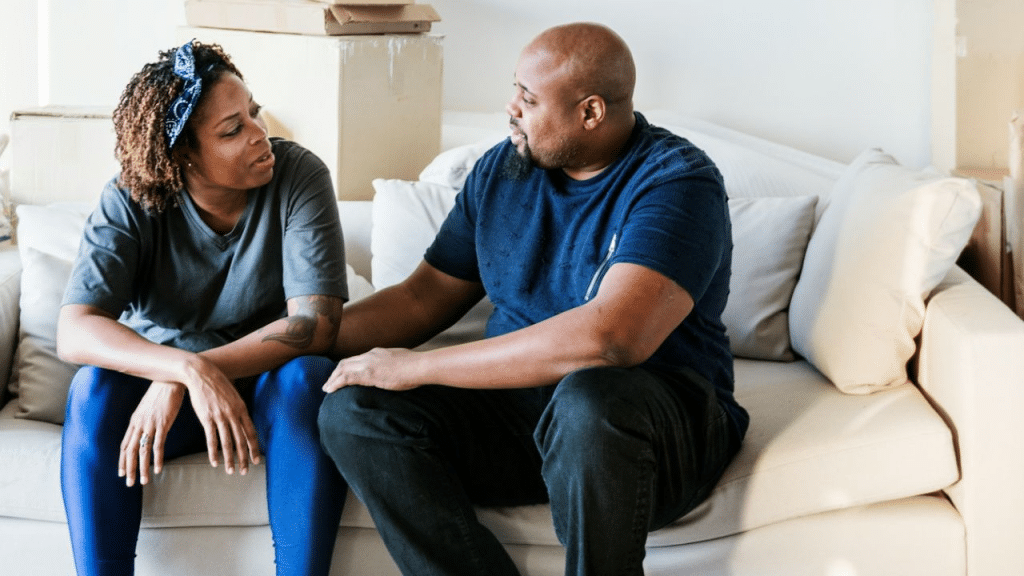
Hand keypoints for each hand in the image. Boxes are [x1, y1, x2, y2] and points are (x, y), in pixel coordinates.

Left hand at [119, 381, 184, 486]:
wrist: (170, 380)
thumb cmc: (162, 392)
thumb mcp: (149, 406)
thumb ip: (146, 418)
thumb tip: (146, 426)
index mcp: (135, 421)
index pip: (124, 445)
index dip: (122, 460)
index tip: (122, 472)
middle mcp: (139, 424)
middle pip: (130, 451)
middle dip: (129, 469)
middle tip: (129, 483)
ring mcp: (150, 424)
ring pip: (142, 451)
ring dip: (142, 468)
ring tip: (144, 481)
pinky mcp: (162, 424)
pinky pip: (158, 445)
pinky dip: (157, 458)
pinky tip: (159, 468)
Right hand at [181, 355, 261, 474]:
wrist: (201, 373)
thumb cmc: (217, 384)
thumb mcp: (233, 395)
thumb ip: (238, 408)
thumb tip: (241, 419)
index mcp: (242, 409)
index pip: (251, 433)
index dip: (254, 448)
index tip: (256, 461)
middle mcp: (233, 414)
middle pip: (241, 441)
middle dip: (244, 458)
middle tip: (245, 471)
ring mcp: (220, 416)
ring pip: (227, 443)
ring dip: (229, 459)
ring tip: (231, 471)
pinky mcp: (206, 418)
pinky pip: (211, 439)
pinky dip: (213, 452)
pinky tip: (214, 462)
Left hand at [323, 347, 419, 392]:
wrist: (420, 365)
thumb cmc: (416, 366)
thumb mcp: (401, 362)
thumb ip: (393, 365)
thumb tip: (395, 371)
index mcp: (377, 352)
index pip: (356, 358)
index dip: (346, 367)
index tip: (341, 375)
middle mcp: (369, 355)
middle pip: (345, 362)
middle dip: (335, 372)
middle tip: (329, 382)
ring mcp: (368, 363)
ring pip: (342, 369)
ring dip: (332, 379)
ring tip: (326, 388)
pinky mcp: (368, 373)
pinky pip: (346, 378)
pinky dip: (336, 383)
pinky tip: (330, 390)